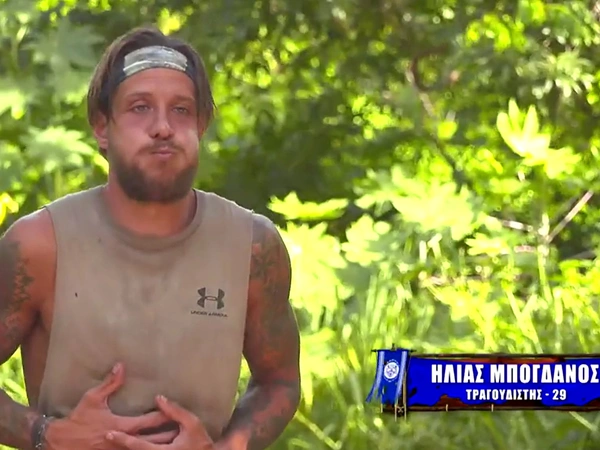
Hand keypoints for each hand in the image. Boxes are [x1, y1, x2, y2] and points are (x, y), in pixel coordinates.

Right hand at [44, 363, 177, 448]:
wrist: (61, 442)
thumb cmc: (78, 419)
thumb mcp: (93, 398)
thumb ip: (110, 383)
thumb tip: (121, 366)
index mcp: (121, 425)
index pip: (149, 421)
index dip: (164, 415)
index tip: (175, 410)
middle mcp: (123, 441)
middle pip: (154, 439)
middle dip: (169, 434)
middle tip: (185, 428)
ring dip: (162, 445)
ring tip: (179, 440)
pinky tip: (160, 448)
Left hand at [106, 395, 213, 448]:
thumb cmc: (202, 443)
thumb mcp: (192, 424)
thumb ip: (175, 411)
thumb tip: (158, 397)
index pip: (136, 446)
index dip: (122, 440)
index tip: (108, 434)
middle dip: (118, 448)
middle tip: (103, 439)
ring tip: (108, 446)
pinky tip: (128, 449)